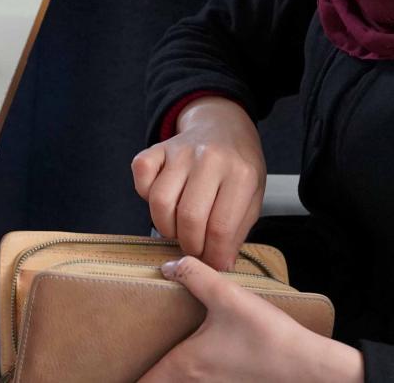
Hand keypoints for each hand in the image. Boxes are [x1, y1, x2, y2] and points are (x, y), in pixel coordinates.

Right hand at [131, 97, 265, 268]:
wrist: (223, 126)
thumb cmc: (239, 168)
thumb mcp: (253, 198)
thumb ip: (236, 231)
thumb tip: (218, 265)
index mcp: (241, 173)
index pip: (220, 227)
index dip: (213, 255)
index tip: (213, 264)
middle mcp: (209, 158)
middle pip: (189, 217)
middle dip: (190, 245)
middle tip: (194, 250)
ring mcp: (180, 150)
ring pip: (160, 201)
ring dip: (166, 227)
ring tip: (178, 230)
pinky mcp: (157, 148)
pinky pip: (141, 177)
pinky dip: (145, 197)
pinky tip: (164, 202)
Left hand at [137, 256, 360, 382]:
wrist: (312, 368)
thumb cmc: (269, 337)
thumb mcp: (227, 296)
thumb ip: (193, 275)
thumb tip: (168, 266)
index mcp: (185, 366)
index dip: (127, 381)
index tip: (107, 374)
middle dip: (145, 377)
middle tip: (127, 366)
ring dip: (168, 377)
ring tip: (156, 365)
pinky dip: (191, 377)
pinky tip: (198, 358)